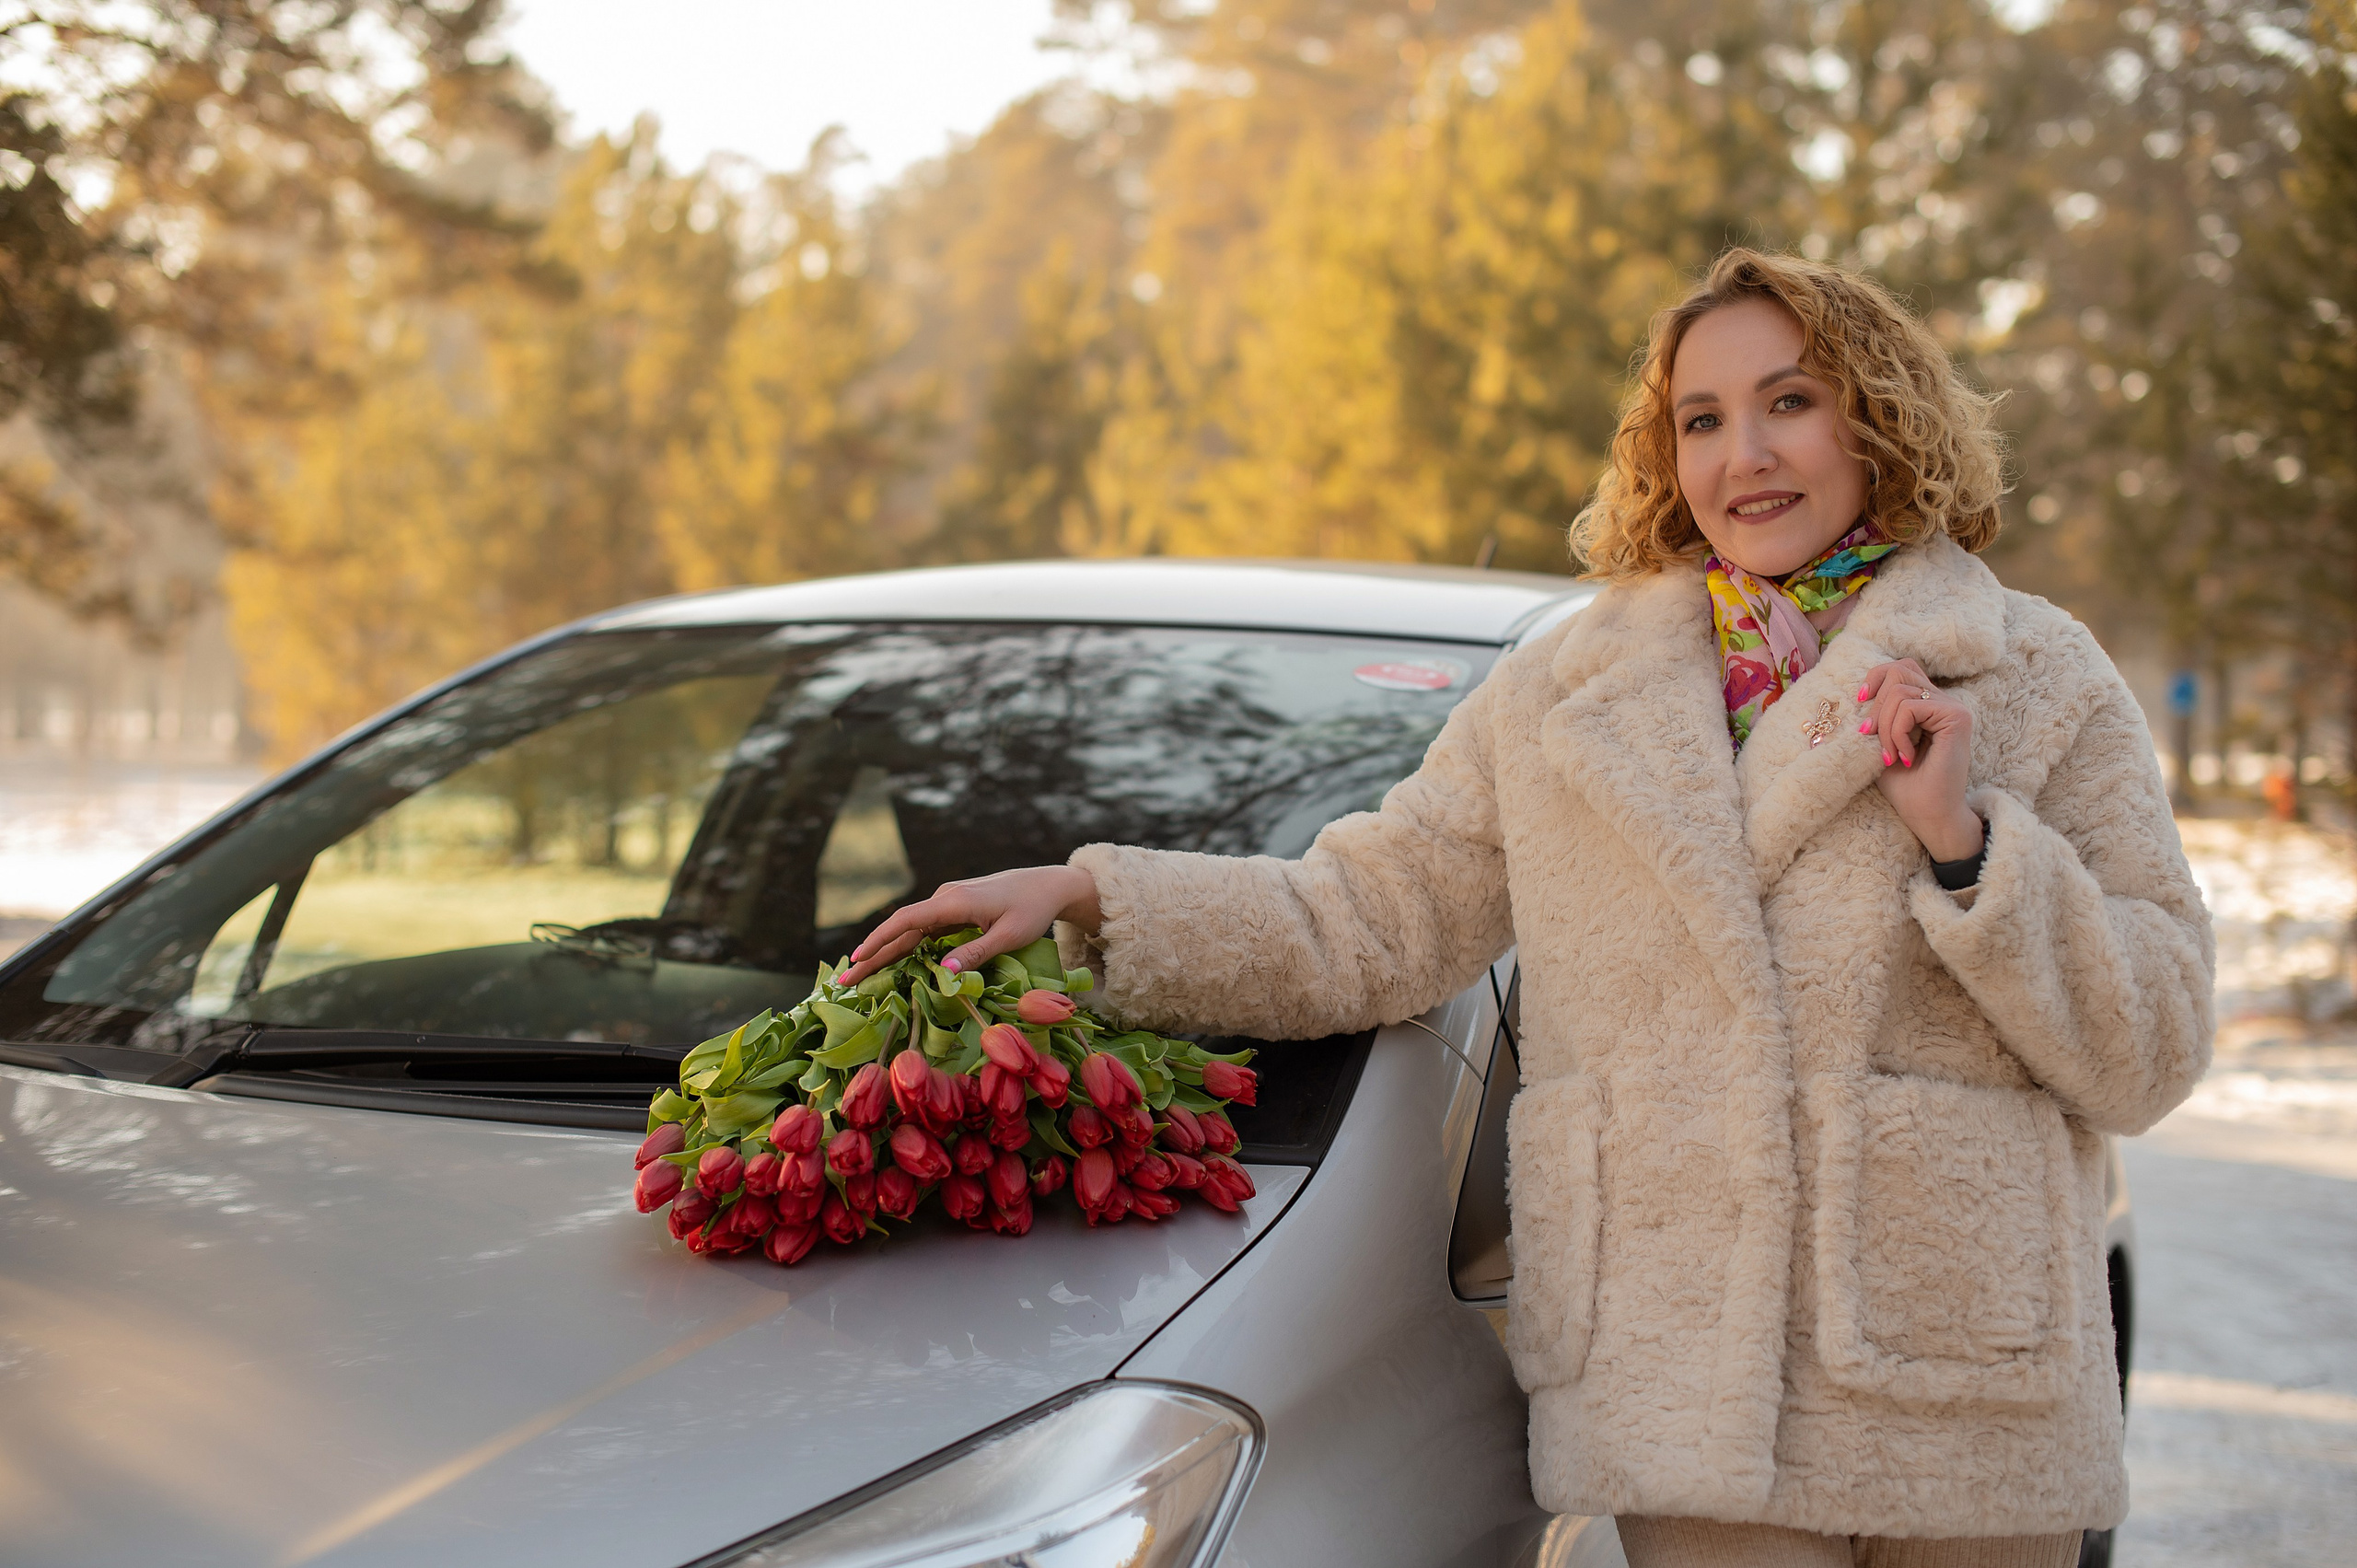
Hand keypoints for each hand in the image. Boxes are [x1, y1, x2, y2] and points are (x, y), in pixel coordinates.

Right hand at [835, 865, 1102, 986]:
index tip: (857, 961)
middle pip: (900, 928)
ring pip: (909, 930)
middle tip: (845, 981)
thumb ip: (976, 953)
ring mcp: (948, 901)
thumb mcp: (1009, 936)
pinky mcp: (954, 908)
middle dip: (872, 954)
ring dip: (885, 951)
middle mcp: (945, 897)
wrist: (1048, 885)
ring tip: (860, 976)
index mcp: (954, 901)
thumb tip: (943, 971)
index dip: (879, 941)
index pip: (906, 921)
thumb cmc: (1032, 910)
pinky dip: (905, 946)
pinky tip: (891, 962)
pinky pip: (923, 929)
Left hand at [1858, 659, 1982, 861]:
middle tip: (1871, 739)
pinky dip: (1896, 733)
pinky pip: (1910, 708)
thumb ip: (1875, 715)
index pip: (1900, 668)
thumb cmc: (1905, 785)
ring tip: (1889, 755)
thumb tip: (1854, 692)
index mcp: (1927, 703)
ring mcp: (1953, 707)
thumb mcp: (1880, 743)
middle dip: (1875, 706)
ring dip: (1884, 726)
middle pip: (1898, 671)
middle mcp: (1943, 700)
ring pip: (1900, 691)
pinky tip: (1904, 757)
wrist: (1929, 815)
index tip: (1860, 704)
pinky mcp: (1957, 717)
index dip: (1876, 678)